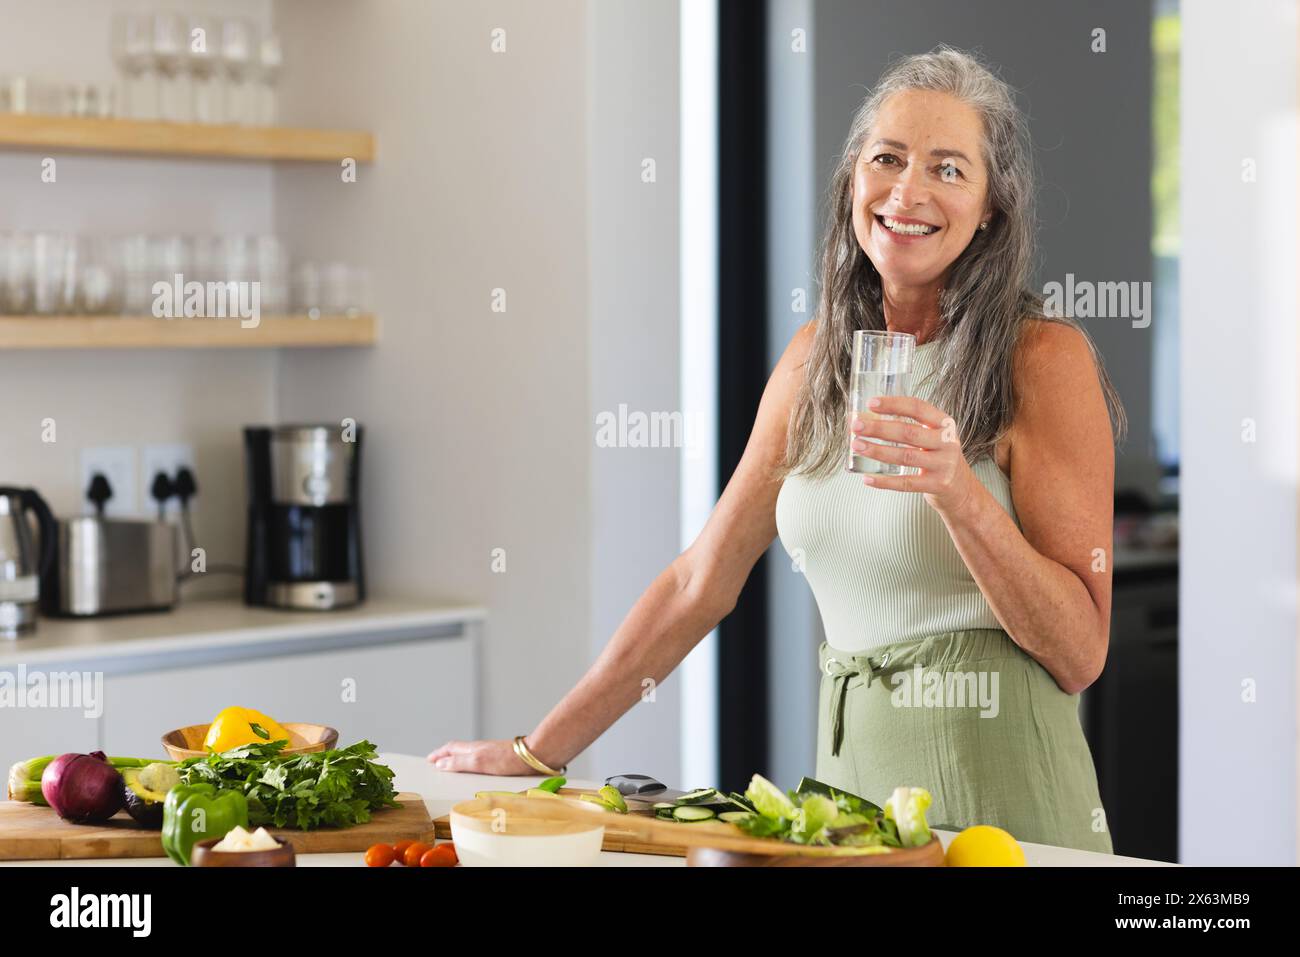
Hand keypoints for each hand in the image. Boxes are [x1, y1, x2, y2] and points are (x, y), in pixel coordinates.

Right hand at [426, 739, 536, 774]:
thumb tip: (439, 764)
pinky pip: (480, 759)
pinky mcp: (501, 759)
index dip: (439, 754)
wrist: (535, 757)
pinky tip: (476, 769)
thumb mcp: (478, 762)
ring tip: (452, 765)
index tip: (430, 759)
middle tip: (436, 761)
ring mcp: (491, 753)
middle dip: (446, 755)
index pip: (451, 749)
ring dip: (458, 758)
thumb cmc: (508, 760)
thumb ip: (459, 763)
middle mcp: (481, 749)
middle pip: (459, 750)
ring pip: (469, 754)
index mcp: (473, 749)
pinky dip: (471, 763)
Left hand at [851, 395, 978, 516]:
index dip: (894, 404)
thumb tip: (864, 419)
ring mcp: (943, 465)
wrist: (962, 488)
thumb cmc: (938, 456)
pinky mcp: (936, 485)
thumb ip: (907, 426)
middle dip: (879, 428)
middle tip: (856, 425)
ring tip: (857, 445)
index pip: (918, 408)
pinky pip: (906, 483)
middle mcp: (946, 442)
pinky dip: (884, 481)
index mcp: (944, 423)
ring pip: (905, 456)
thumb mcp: (932, 435)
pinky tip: (867, 478)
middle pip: (908, 432)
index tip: (871, 403)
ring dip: (877, 451)